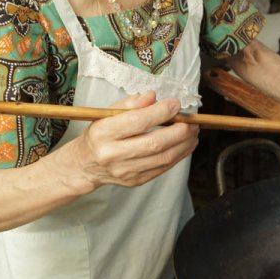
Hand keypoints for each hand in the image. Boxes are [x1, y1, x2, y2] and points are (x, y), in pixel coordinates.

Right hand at [75, 91, 198, 187]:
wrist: (86, 164)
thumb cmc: (99, 135)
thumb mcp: (106, 114)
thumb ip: (130, 104)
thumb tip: (152, 97)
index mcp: (103, 133)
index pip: (136, 122)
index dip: (160, 112)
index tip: (175, 104)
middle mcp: (112, 154)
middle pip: (154, 143)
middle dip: (179, 130)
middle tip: (191, 120)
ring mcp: (124, 171)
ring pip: (163, 158)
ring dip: (184, 144)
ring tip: (193, 131)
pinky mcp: (135, 181)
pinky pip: (162, 168)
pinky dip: (179, 155)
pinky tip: (186, 144)